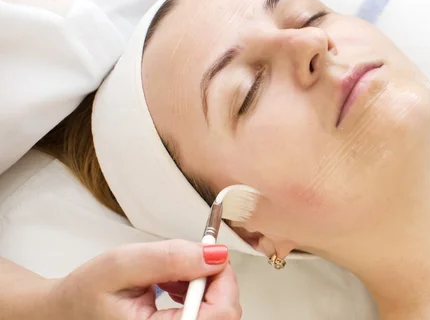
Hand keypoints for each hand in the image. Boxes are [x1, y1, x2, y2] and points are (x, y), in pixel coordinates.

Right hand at [46, 240, 240, 319]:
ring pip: (218, 313)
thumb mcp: (122, 264)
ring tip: (170, 277)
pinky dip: (196, 296)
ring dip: (204, 287)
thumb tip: (216, 256)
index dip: (223, 279)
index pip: (221, 314)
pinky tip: (173, 287)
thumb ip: (170, 258)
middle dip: (212, 280)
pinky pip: (206, 316)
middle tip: (186, 262)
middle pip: (224, 314)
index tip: (210, 255)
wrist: (66, 312)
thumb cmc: (85, 293)